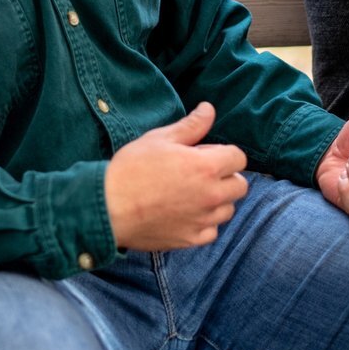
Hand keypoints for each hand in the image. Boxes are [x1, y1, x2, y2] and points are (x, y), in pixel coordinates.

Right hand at [104, 103, 248, 251]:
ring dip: (217, 201)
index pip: (239, 158)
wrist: (108, 207)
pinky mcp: (191, 239)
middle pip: (240, 186)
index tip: (204, 154)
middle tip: (200, 174)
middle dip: (225, 177)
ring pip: (228, 210)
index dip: (223, 153)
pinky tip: (185, 214)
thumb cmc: (131, 169)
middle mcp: (211, 195)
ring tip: (191, 194)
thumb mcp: (160, 139)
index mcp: (206, 166)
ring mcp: (203, 220)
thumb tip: (209, 109)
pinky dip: (203, 223)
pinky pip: (212, 231)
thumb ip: (191, 126)